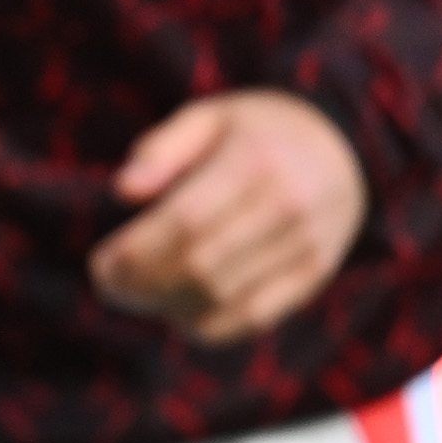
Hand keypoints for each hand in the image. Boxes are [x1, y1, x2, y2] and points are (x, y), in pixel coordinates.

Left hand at [89, 89, 368, 344]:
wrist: (341, 147)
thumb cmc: (254, 131)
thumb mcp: (207, 117)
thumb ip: (162, 149)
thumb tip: (122, 192)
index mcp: (254, 162)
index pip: (186, 221)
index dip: (136, 252)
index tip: (100, 264)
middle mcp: (287, 207)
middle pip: (203, 266)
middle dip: (143, 284)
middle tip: (109, 285)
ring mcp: (306, 246)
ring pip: (226, 299)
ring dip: (169, 306)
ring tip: (136, 295)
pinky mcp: (314, 275)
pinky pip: (255, 317)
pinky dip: (208, 325)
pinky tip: (176, 312)